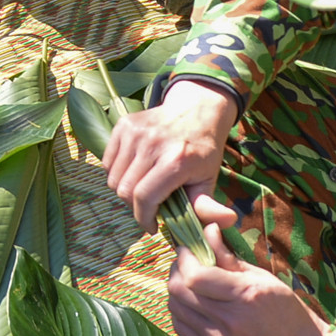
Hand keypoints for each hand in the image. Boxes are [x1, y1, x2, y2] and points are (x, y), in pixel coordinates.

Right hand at [104, 79, 238, 232]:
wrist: (195, 109)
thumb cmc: (203, 149)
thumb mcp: (209, 178)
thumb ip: (208, 205)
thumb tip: (227, 222)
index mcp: (176, 160)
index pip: (144, 197)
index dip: (144, 218)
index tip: (151, 226)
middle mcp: (152, 144)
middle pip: (125, 190)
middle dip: (134, 207)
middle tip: (148, 207)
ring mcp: (135, 132)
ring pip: (113, 178)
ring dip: (125, 191)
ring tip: (142, 189)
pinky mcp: (123, 125)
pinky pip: (108, 162)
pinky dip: (117, 174)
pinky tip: (134, 172)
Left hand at [167, 223, 325, 335]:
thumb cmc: (286, 311)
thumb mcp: (263, 278)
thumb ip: (229, 257)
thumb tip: (207, 230)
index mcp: (245, 295)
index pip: (196, 276)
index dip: (184, 258)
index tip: (186, 249)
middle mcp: (229, 320)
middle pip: (179, 291)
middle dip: (176, 270)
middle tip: (184, 262)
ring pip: (175, 309)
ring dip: (175, 291)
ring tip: (187, 282)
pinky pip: (181, 329)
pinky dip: (179, 312)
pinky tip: (190, 304)